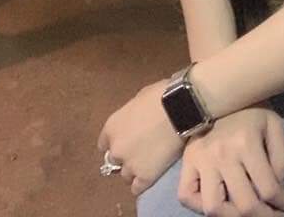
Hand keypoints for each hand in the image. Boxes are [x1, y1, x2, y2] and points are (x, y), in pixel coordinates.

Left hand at [97, 78, 185, 196]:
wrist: (179, 109)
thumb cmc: (160, 96)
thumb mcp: (139, 99)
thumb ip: (132, 116)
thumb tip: (137, 120)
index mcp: (112, 127)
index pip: (104, 144)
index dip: (117, 142)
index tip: (126, 140)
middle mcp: (116, 149)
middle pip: (115, 160)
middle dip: (125, 156)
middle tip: (140, 150)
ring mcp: (130, 165)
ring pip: (125, 175)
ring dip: (134, 170)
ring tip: (148, 163)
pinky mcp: (145, 177)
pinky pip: (137, 188)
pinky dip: (142, 183)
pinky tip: (150, 176)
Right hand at [178, 105, 283, 216]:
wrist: (221, 90)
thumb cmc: (252, 109)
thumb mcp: (275, 126)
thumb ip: (281, 160)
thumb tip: (279, 191)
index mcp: (246, 142)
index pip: (269, 189)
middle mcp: (221, 154)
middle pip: (244, 205)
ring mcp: (200, 160)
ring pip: (213, 208)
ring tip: (247, 213)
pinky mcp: (186, 162)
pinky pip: (186, 196)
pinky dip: (200, 208)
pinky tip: (220, 203)